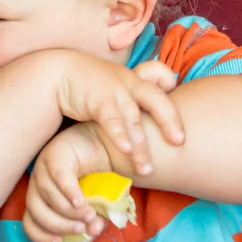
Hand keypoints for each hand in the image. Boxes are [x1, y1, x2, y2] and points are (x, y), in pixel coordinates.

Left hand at [23, 124, 109, 241]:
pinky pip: (60, 177)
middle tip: (80, 229)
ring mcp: (44, 167)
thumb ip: (92, 218)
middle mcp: (37, 184)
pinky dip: (69, 192)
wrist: (104, 144)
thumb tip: (93, 231)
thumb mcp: (95, 204)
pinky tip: (81, 202)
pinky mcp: (56, 154)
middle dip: (59, 225)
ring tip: (89, 215)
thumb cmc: (96, 177)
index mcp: (40, 198)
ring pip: (48, 196)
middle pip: (37, 212)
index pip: (29, 223)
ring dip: (69, 211)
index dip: (40, 237)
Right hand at [55, 53, 183, 175]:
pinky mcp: (97, 100)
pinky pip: (111, 119)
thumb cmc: (93, 84)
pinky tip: (125, 150)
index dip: (174, 108)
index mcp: (138, 81)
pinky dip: (119, 135)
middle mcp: (130, 84)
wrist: (60, 73)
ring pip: (133, 119)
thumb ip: (137, 98)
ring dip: (141, 145)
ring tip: (147, 169)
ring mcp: (114, 91)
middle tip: (179, 143)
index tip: (182, 132)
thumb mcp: (119, 85)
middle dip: (169, 122)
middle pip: (156, 101)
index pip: (163, 89)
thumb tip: (157, 112)